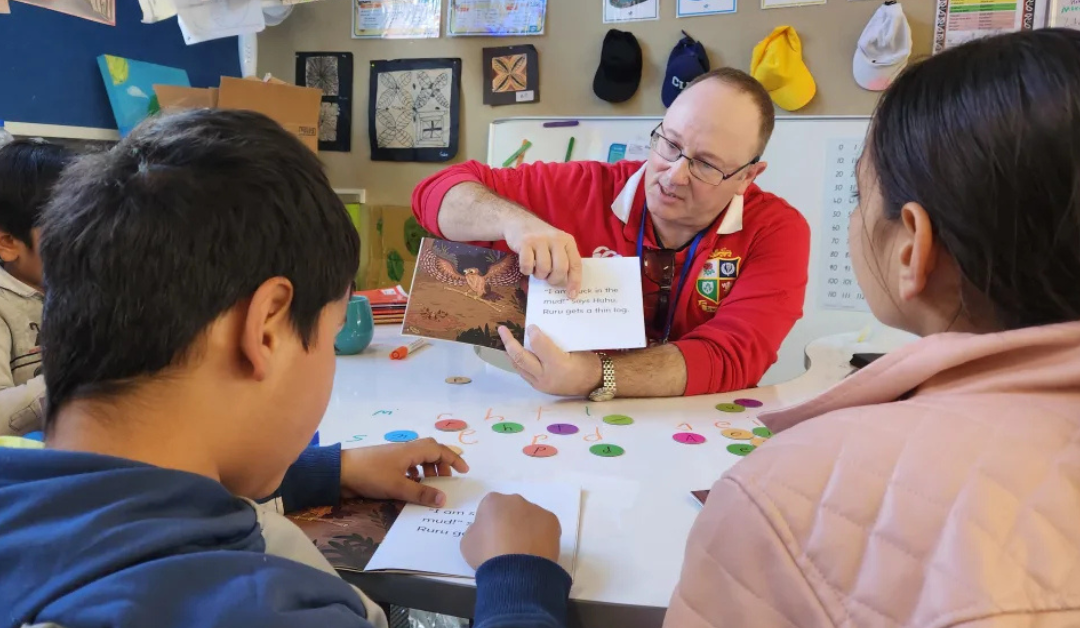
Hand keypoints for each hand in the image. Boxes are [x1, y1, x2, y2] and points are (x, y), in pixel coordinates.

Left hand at [340, 439, 468, 506]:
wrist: (340, 471)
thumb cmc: (371, 475)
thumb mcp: (398, 487)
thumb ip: (421, 494)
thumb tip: (444, 499)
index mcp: (412, 450)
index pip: (439, 451)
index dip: (453, 459)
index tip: (464, 471)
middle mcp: (406, 449)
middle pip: (430, 451)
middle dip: (442, 464)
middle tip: (446, 480)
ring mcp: (395, 456)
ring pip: (419, 458)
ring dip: (428, 469)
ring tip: (431, 485)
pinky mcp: (386, 463)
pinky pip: (408, 465)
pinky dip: (415, 473)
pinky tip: (412, 485)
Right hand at [461, 492, 560, 568]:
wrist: (515, 570)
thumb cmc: (487, 555)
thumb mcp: (467, 543)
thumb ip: (476, 531)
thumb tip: (486, 532)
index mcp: (492, 501)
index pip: (489, 509)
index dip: (489, 525)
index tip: (490, 541)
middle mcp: (515, 500)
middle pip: (511, 510)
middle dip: (510, 524)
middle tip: (508, 546)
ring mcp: (536, 509)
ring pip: (530, 518)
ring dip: (526, 530)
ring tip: (523, 553)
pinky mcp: (552, 521)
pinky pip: (545, 528)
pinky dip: (541, 538)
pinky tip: (536, 553)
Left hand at [498, 325, 600, 396]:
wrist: (594, 383)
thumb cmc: (587, 362)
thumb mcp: (576, 346)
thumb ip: (555, 339)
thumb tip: (537, 328)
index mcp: (559, 363)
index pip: (539, 345)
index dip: (533, 332)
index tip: (531, 325)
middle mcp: (547, 375)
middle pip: (521, 357)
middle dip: (509, 342)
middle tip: (502, 329)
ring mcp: (541, 384)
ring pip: (518, 366)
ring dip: (510, 353)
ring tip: (505, 340)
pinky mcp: (539, 387)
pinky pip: (523, 373)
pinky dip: (518, 362)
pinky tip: (515, 353)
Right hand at [503, 216, 582, 298]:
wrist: (519, 221)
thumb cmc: (541, 240)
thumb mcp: (556, 245)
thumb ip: (563, 260)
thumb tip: (567, 286)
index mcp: (568, 241)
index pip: (575, 264)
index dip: (574, 282)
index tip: (571, 295)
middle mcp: (556, 239)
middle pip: (560, 268)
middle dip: (554, 279)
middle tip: (548, 279)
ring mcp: (540, 240)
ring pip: (544, 268)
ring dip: (539, 275)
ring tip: (536, 269)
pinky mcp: (525, 242)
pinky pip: (527, 265)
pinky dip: (526, 270)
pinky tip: (526, 265)